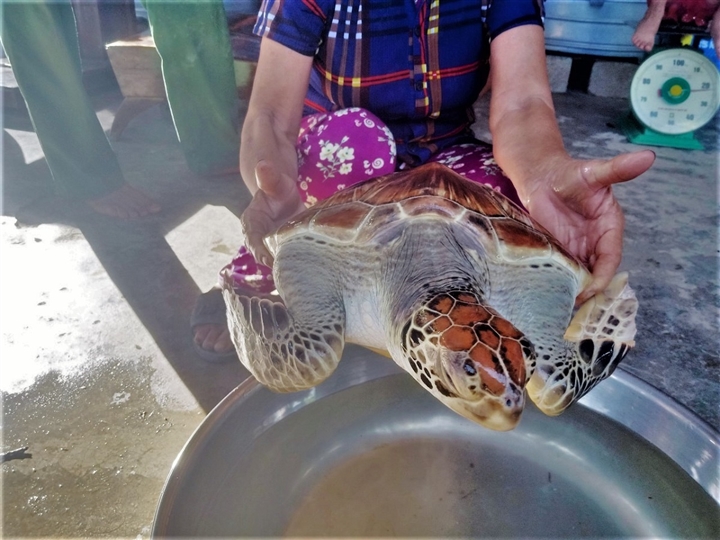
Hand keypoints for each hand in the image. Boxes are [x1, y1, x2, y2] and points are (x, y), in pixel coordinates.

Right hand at [240, 160, 305, 266]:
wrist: (283, 195)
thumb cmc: (275, 187)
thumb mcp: (274, 182)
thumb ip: (269, 178)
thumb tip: (263, 165)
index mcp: (252, 223)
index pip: (253, 239)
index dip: (259, 250)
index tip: (268, 259)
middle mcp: (261, 239)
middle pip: (266, 256)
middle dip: (277, 265)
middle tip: (291, 273)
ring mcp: (274, 246)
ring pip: (280, 261)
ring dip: (290, 268)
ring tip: (304, 274)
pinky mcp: (288, 250)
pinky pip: (293, 260)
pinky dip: (302, 265)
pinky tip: (313, 270)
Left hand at [521, 150, 654, 302]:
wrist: (541, 176)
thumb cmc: (569, 173)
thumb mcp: (594, 172)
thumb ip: (617, 169)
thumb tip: (648, 157)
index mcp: (609, 226)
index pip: (610, 256)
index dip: (603, 273)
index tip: (592, 287)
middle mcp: (596, 242)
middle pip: (597, 272)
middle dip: (590, 289)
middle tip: (576, 305)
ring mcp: (577, 249)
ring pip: (580, 276)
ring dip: (575, 291)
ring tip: (563, 306)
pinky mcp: (559, 251)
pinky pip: (564, 272)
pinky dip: (561, 284)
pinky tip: (552, 296)